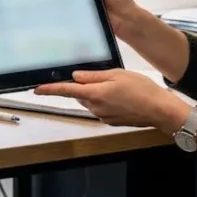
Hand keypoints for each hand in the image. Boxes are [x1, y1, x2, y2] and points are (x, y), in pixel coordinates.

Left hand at [33, 69, 184, 128]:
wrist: (159, 110)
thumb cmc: (142, 90)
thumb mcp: (117, 75)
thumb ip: (94, 76)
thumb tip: (76, 76)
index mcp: (95, 94)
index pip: (66, 91)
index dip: (50, 89)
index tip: (37, 89)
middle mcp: (95, 108)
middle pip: (80, 95)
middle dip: (83, 86)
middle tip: (100, 76)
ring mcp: (103, 116)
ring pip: (91, 101)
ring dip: (96, 93)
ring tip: (117, 85)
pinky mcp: (111, 120)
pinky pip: (101, 108)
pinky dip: (105, 100)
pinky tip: (120, 95)